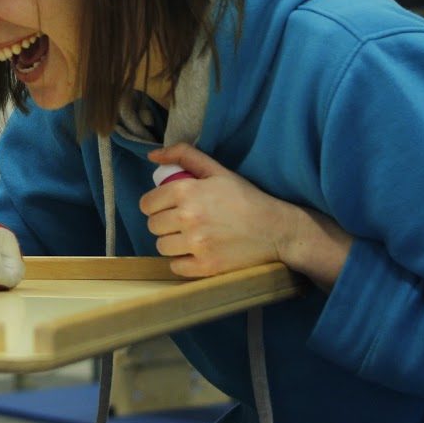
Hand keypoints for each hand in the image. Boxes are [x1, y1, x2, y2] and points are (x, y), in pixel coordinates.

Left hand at [142, 144, 352, 287]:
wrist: (276, 229)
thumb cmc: (246, 198)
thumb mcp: (217, 170)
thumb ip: (184, 155)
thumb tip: (153, 155)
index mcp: (186, 191)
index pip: (147, 204)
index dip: (155, 206)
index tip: (167, 208)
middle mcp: (188, 217)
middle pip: (153, 226)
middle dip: (164, 223)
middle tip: (182, 222)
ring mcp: (197, 244)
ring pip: (162, 247)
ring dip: (172, 243)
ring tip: (190, 238)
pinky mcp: (206, 266)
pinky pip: (176, 267)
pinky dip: (183, 262)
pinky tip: (197, 253)